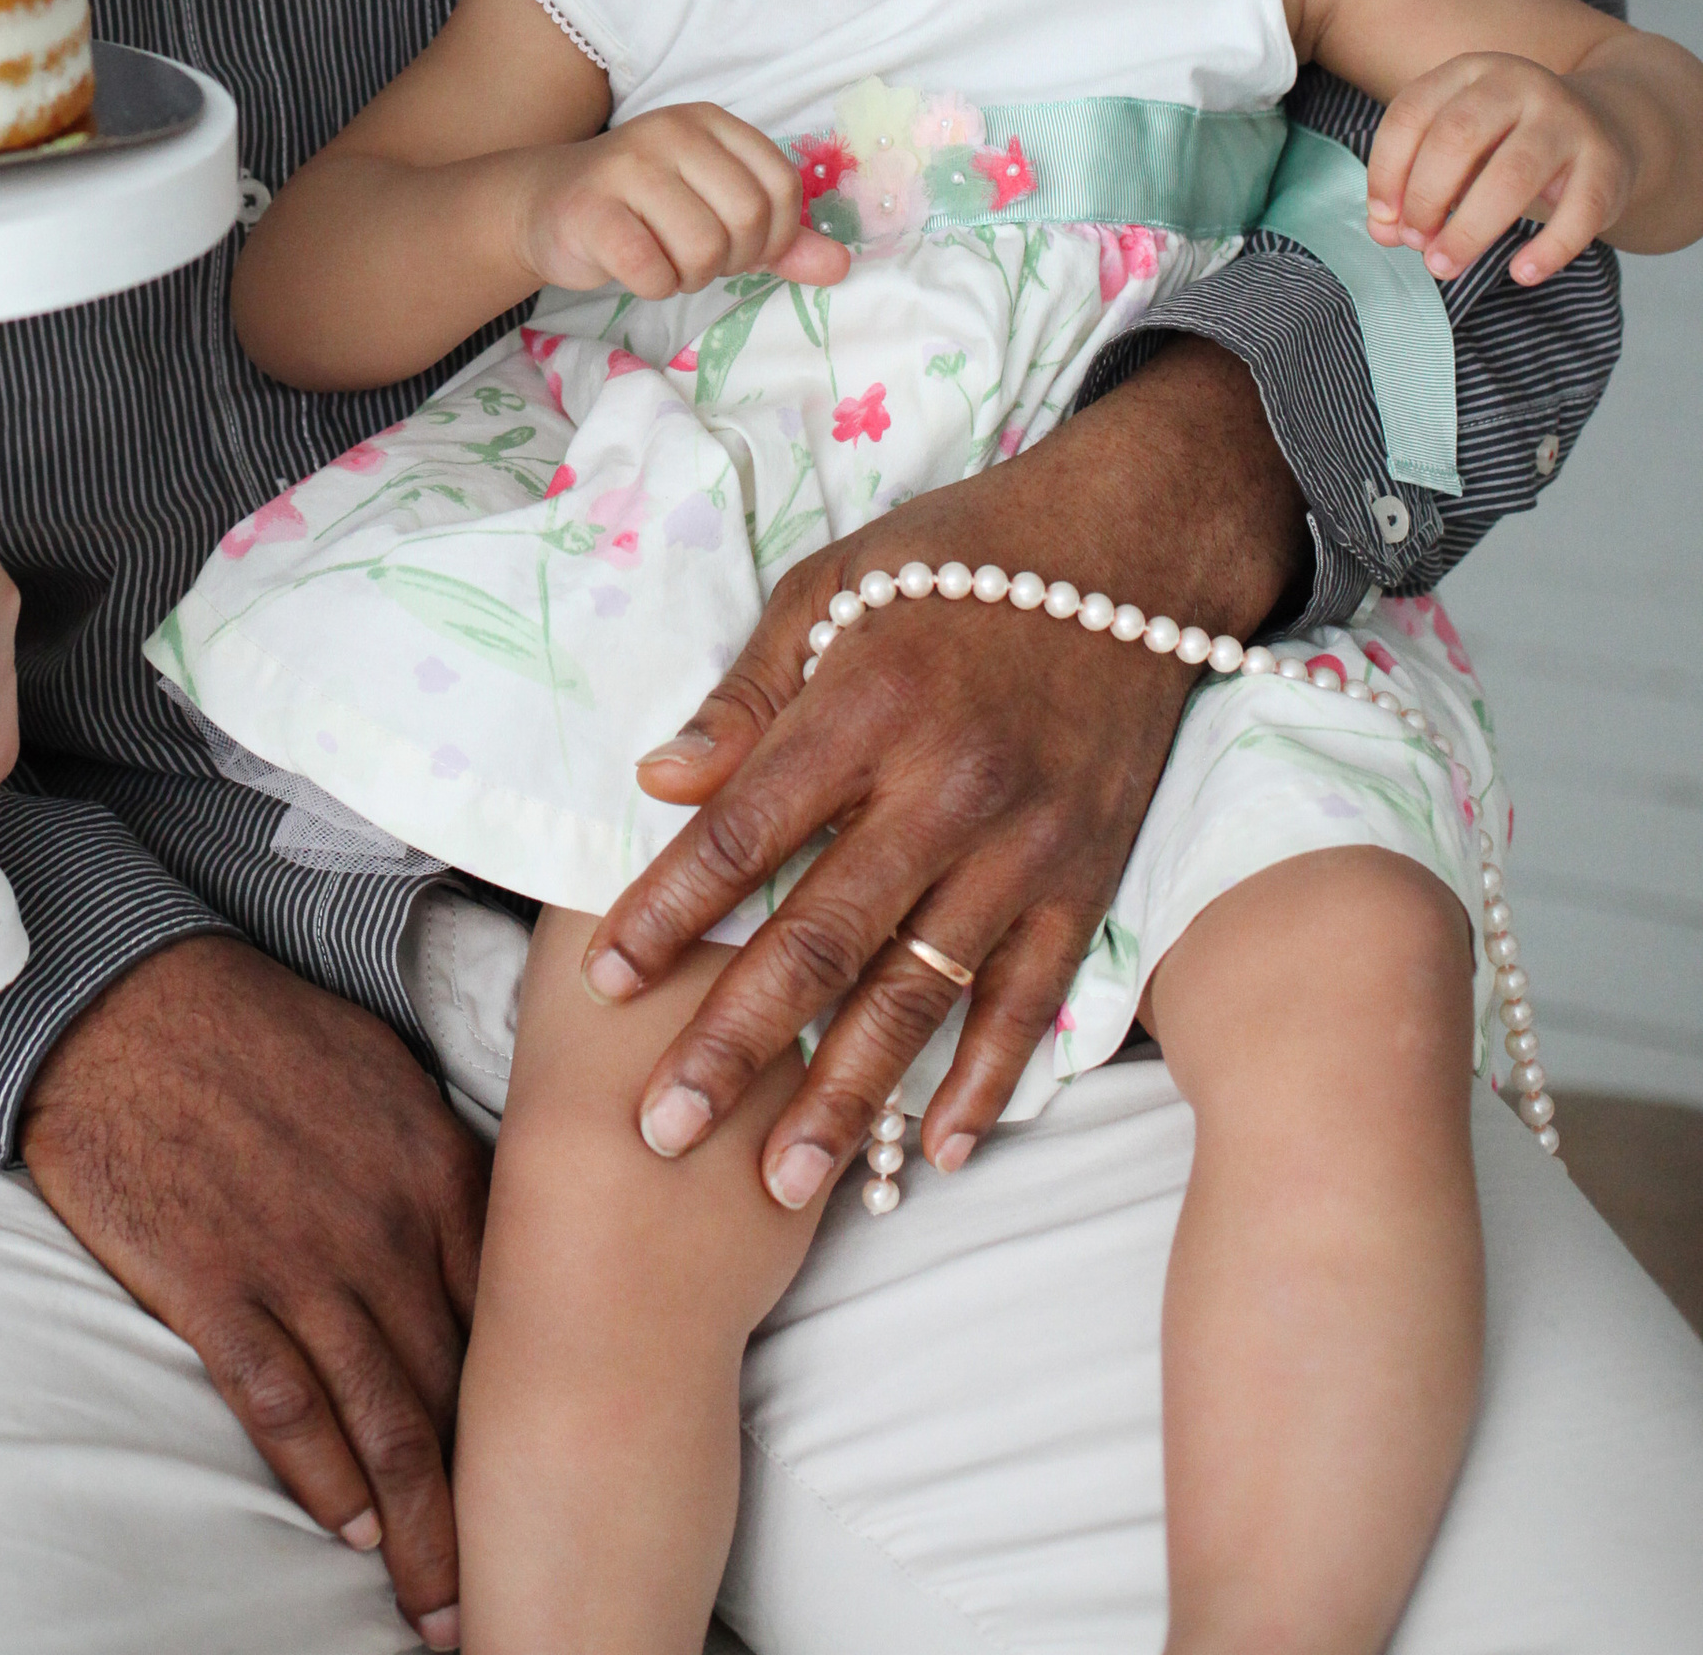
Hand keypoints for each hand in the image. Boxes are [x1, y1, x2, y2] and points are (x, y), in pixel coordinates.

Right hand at [21, 936, 483, 1650]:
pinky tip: (350, 1532)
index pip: (517, 1313)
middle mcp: (386, 1226)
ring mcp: (303, 1263)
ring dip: (419, 1529)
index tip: (561, 1472)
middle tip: (508, 1581)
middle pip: (460, 1390)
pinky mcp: (219, 1289)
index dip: (540, 1408)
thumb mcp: (384, 1068)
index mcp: (438, 1167)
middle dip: (488, 1501)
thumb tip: (495, 1229)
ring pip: (387, 1423)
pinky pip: (287, 1411)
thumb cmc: (259, 1028)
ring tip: (441, 1603)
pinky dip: (325, 1482)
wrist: (130, 1000)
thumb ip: (443, 1158)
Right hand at [517, 101, 846, 298]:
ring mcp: (627, 166)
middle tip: (696, 257)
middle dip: (731, 261)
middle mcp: (672, 131)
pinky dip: (653, 286)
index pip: (784, 188)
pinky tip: (633, 268)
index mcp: (711, 122)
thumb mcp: (716, 210)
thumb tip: (840, 267)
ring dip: (690, 276)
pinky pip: (652, 271)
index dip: (775, 237)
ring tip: (664, 259)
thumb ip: (780, 239)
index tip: (741, 246)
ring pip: (704, 250)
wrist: (545, 205)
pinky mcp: (590, 209)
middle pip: (748, 221)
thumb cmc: (643, 210)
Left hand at [579, 343, 1303, 1211]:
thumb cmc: (957, 561)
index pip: (745, 831)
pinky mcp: (1085, 878)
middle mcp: (943, 788)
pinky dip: (984, 1081)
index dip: (669, 909)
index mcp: (867, 707)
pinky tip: (933, 1152)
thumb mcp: (833, 584)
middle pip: (821, 937)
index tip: (603, 981)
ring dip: (846, 1097)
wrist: (1131, 548)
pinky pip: (1029, 999)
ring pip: (919, 994)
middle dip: (735, 1044)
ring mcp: (1022, 845)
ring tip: (781, 1185)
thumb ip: (749, 695)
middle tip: (662, 1132)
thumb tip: (659, 780)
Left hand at [1368, 54, 1635, 286]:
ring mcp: (1567, 120)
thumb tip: (1383, 232)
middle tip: (1416, 244)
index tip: (1383, 219)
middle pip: (1457, 138)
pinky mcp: (1606, 162)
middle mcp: (1518, 85)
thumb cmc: (1508, 143)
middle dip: (1425, 198)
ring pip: (1512, 175)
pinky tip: (1520, 273)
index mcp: (1469, 72)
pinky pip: (1577, 211)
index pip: (1411, 113)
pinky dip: (1547, 249)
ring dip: (1470, 229)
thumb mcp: (1460, 150)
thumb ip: (1414, 185)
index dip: (1387, 170)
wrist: (1606, 125)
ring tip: (1444, 266)